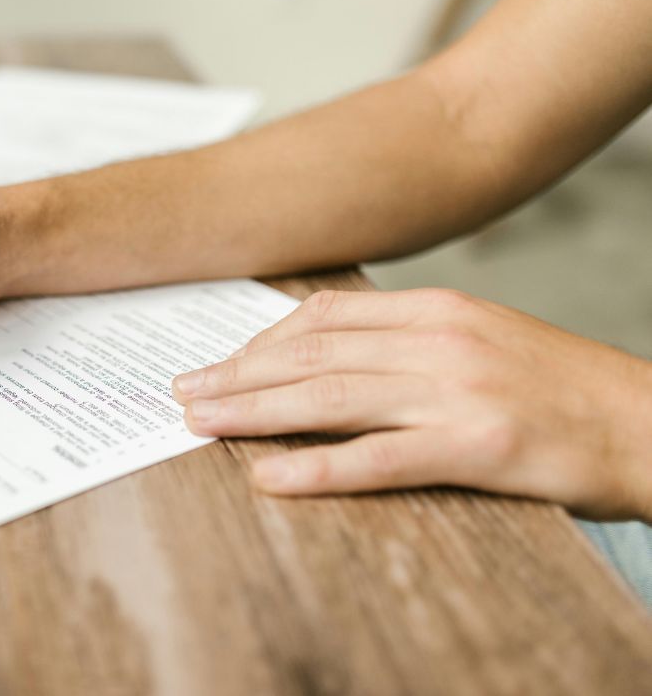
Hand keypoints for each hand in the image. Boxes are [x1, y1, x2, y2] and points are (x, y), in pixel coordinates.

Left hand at [171, 288, 651, 520]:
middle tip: (183, 394)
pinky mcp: (479, 444)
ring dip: (254, 412)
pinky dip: (317, 468)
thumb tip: (326, 353)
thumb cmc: (559, 388)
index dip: (258, 343)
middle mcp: (439, 339)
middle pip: (312, 354)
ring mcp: (457, 390)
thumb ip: (406, 340)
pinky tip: (270, 477)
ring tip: (199, 424)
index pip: (323, 318)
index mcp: (436, 309)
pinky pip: (379, 459)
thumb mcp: (478, 339)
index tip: (216, 363)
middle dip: (237, 375)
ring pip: (330, 397)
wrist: (651, 422)